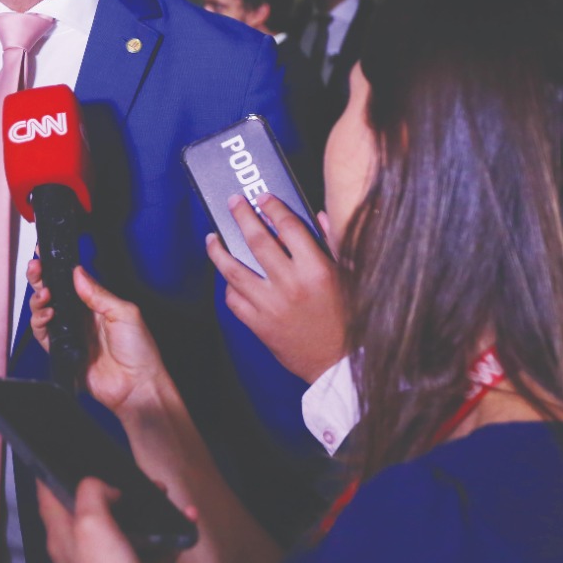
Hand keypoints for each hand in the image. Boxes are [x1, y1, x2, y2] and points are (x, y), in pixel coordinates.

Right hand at [28, 262, 170, 414]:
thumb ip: (98, 292)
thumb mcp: (124, 312)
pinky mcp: (61, 351)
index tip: (45, 254)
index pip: (70, 281)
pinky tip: (48, 313)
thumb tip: (78, 272)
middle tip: (36, 267)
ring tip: (44, 293)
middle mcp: (79, 317)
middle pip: (52, 292)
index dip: (57, 268)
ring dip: (38, 298)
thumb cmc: (139, 351)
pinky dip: (39, 321)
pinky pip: (42, 333)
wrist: (136, 386)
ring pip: (42, 310)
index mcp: (95, 304)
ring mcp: (69, 333)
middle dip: (40, 277)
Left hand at [37, 478, 174, 562]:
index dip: (52, 475)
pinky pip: (153, 550)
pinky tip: (184, 523)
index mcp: (63, 537)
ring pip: (126, 527)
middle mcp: (82, 552)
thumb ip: (91, 494)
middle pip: (92, 510)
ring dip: (146, 510)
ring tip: (162, 495)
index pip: (47, 498)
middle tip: (130, 478)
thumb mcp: (92, 526)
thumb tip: (103, 485)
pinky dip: (168, 537)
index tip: (62, 457)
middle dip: (113, 490)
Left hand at [208, 194, 345, 382]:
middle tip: (233, 202)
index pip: (288, 227)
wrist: (340, 364)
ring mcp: (271, 305)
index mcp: (317, 270)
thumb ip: (334, 244)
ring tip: (212, 238)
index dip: (273, 208)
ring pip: (233, 270)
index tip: (263, 198)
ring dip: (219, 250)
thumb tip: (318, 215)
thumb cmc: (349, 318)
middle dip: (241, 216)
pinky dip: (228, 285)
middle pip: (257, 241)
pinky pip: (234, 300)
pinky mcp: (259, 325)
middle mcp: (291, 284)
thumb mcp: (350, 277)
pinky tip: (227, 276)